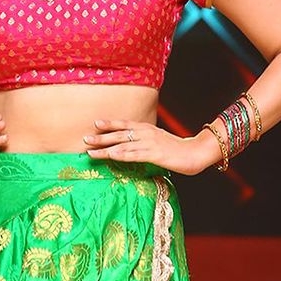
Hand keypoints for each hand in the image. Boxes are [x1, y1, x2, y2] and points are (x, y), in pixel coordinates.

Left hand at [83, 118, 219, 175]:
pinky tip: (111, 156)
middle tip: (85, 139)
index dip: (110, 124)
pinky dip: (121, 155)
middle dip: (101, 137)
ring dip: (105, 149)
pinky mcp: (154, 154)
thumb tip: (132, 145)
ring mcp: (150, 143)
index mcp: (147, 129)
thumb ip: (145, 141)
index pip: (125, 124)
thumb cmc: (177, 149)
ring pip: (123, 145)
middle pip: (120, 134)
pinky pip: (134, 155)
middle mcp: (146, 133)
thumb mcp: (159, 141)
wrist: (196, 152)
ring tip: (90, 152)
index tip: (95, 123)